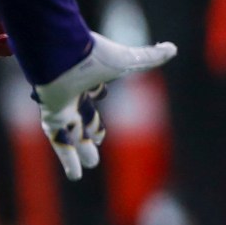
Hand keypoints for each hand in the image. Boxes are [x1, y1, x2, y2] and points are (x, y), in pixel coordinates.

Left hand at [34, 32, 178, 179]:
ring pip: (71, 131)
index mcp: (89, 76)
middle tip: (96, 146)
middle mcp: (73, 91)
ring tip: (90, 165)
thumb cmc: (93, 55)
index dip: (97, 106)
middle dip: (89, 132)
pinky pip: (58, 140)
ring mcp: (61, 104)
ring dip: (79, 149)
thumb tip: (173, 48)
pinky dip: (66, 157)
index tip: (99, 128)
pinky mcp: (52, 114)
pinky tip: (75, 176)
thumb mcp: (127, 60)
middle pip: (82, 115)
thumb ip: (149, 57)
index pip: (93, 94)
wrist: (60, 55)